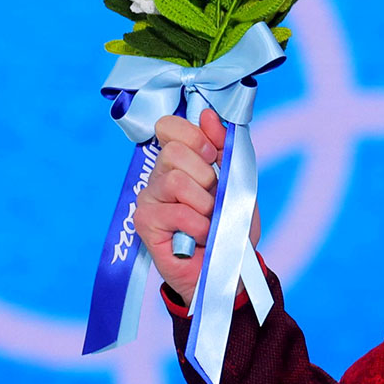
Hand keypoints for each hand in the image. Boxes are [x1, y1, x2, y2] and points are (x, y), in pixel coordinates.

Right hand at [133, 109, 261, 304]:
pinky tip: (200, 238)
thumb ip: (224, 147)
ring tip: (208, 220)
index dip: (194, 137)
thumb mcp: (238, 181)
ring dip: (205, 204)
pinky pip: (177, 212)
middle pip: (173, 152)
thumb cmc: (231, 224)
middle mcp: (158, 176)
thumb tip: (208, 115)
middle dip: (205, 176)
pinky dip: (199, 226)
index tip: (212, 156)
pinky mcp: (144, 224)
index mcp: (179, 161)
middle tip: (213, 198)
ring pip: (176, 181)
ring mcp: (148, 199)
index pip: (169, 127)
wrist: (229, 268)